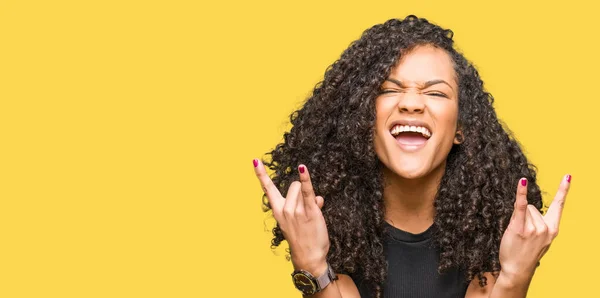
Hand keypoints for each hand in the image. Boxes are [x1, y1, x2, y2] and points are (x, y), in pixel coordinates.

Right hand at [253, 159, 328, 275]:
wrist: (309, 256)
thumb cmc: (303, 238)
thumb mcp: (296, 220)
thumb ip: (302, 204)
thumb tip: (317, 198)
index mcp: (278, 210)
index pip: (268, 188)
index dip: (261, 174)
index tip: (254, 160)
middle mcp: (284, 209)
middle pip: (294, 185)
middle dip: (301, 192)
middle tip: (305, 211)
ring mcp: (296, 210)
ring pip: (304, 189)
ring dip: (311, 197)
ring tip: (312, 214)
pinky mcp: (309, 211)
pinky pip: (308, 191)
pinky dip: (306, 179)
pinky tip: (302, 168)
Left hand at [498, 175, 571, 284]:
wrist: (517, 269)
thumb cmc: (525, 253)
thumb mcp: (538, 238)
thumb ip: (538, 223)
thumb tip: (527, 205)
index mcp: (553, 229)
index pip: (559, 206)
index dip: (563, 190)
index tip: (568, 176)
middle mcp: (546, 228)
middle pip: (533, 207)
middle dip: (524, 216)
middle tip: (522, 234)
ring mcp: (534, 228)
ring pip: (523, 210)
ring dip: (517, 218)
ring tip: (517, 235)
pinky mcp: (520, 228)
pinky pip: (520, 206)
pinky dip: (521, 193)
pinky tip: (522, 182)